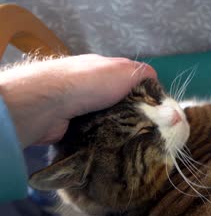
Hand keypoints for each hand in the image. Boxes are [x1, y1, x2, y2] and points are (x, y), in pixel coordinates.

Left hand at [0, 54, 155, 146]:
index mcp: (103, 68)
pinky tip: (114, 147)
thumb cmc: (91, 83)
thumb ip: (143, 73)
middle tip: (147, 131)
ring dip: (118, 128)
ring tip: (135, 143)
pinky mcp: (70, 127)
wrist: (49, 103)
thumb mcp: (125, 70)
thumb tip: (155, 80)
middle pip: (118, 101)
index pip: (129, 80)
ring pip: (107, 119)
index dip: (144, 94)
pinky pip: (92, 133)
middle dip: (132, 114)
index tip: (157, 111)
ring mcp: (78, 106)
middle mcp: (90, 85)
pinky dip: (102, 139)